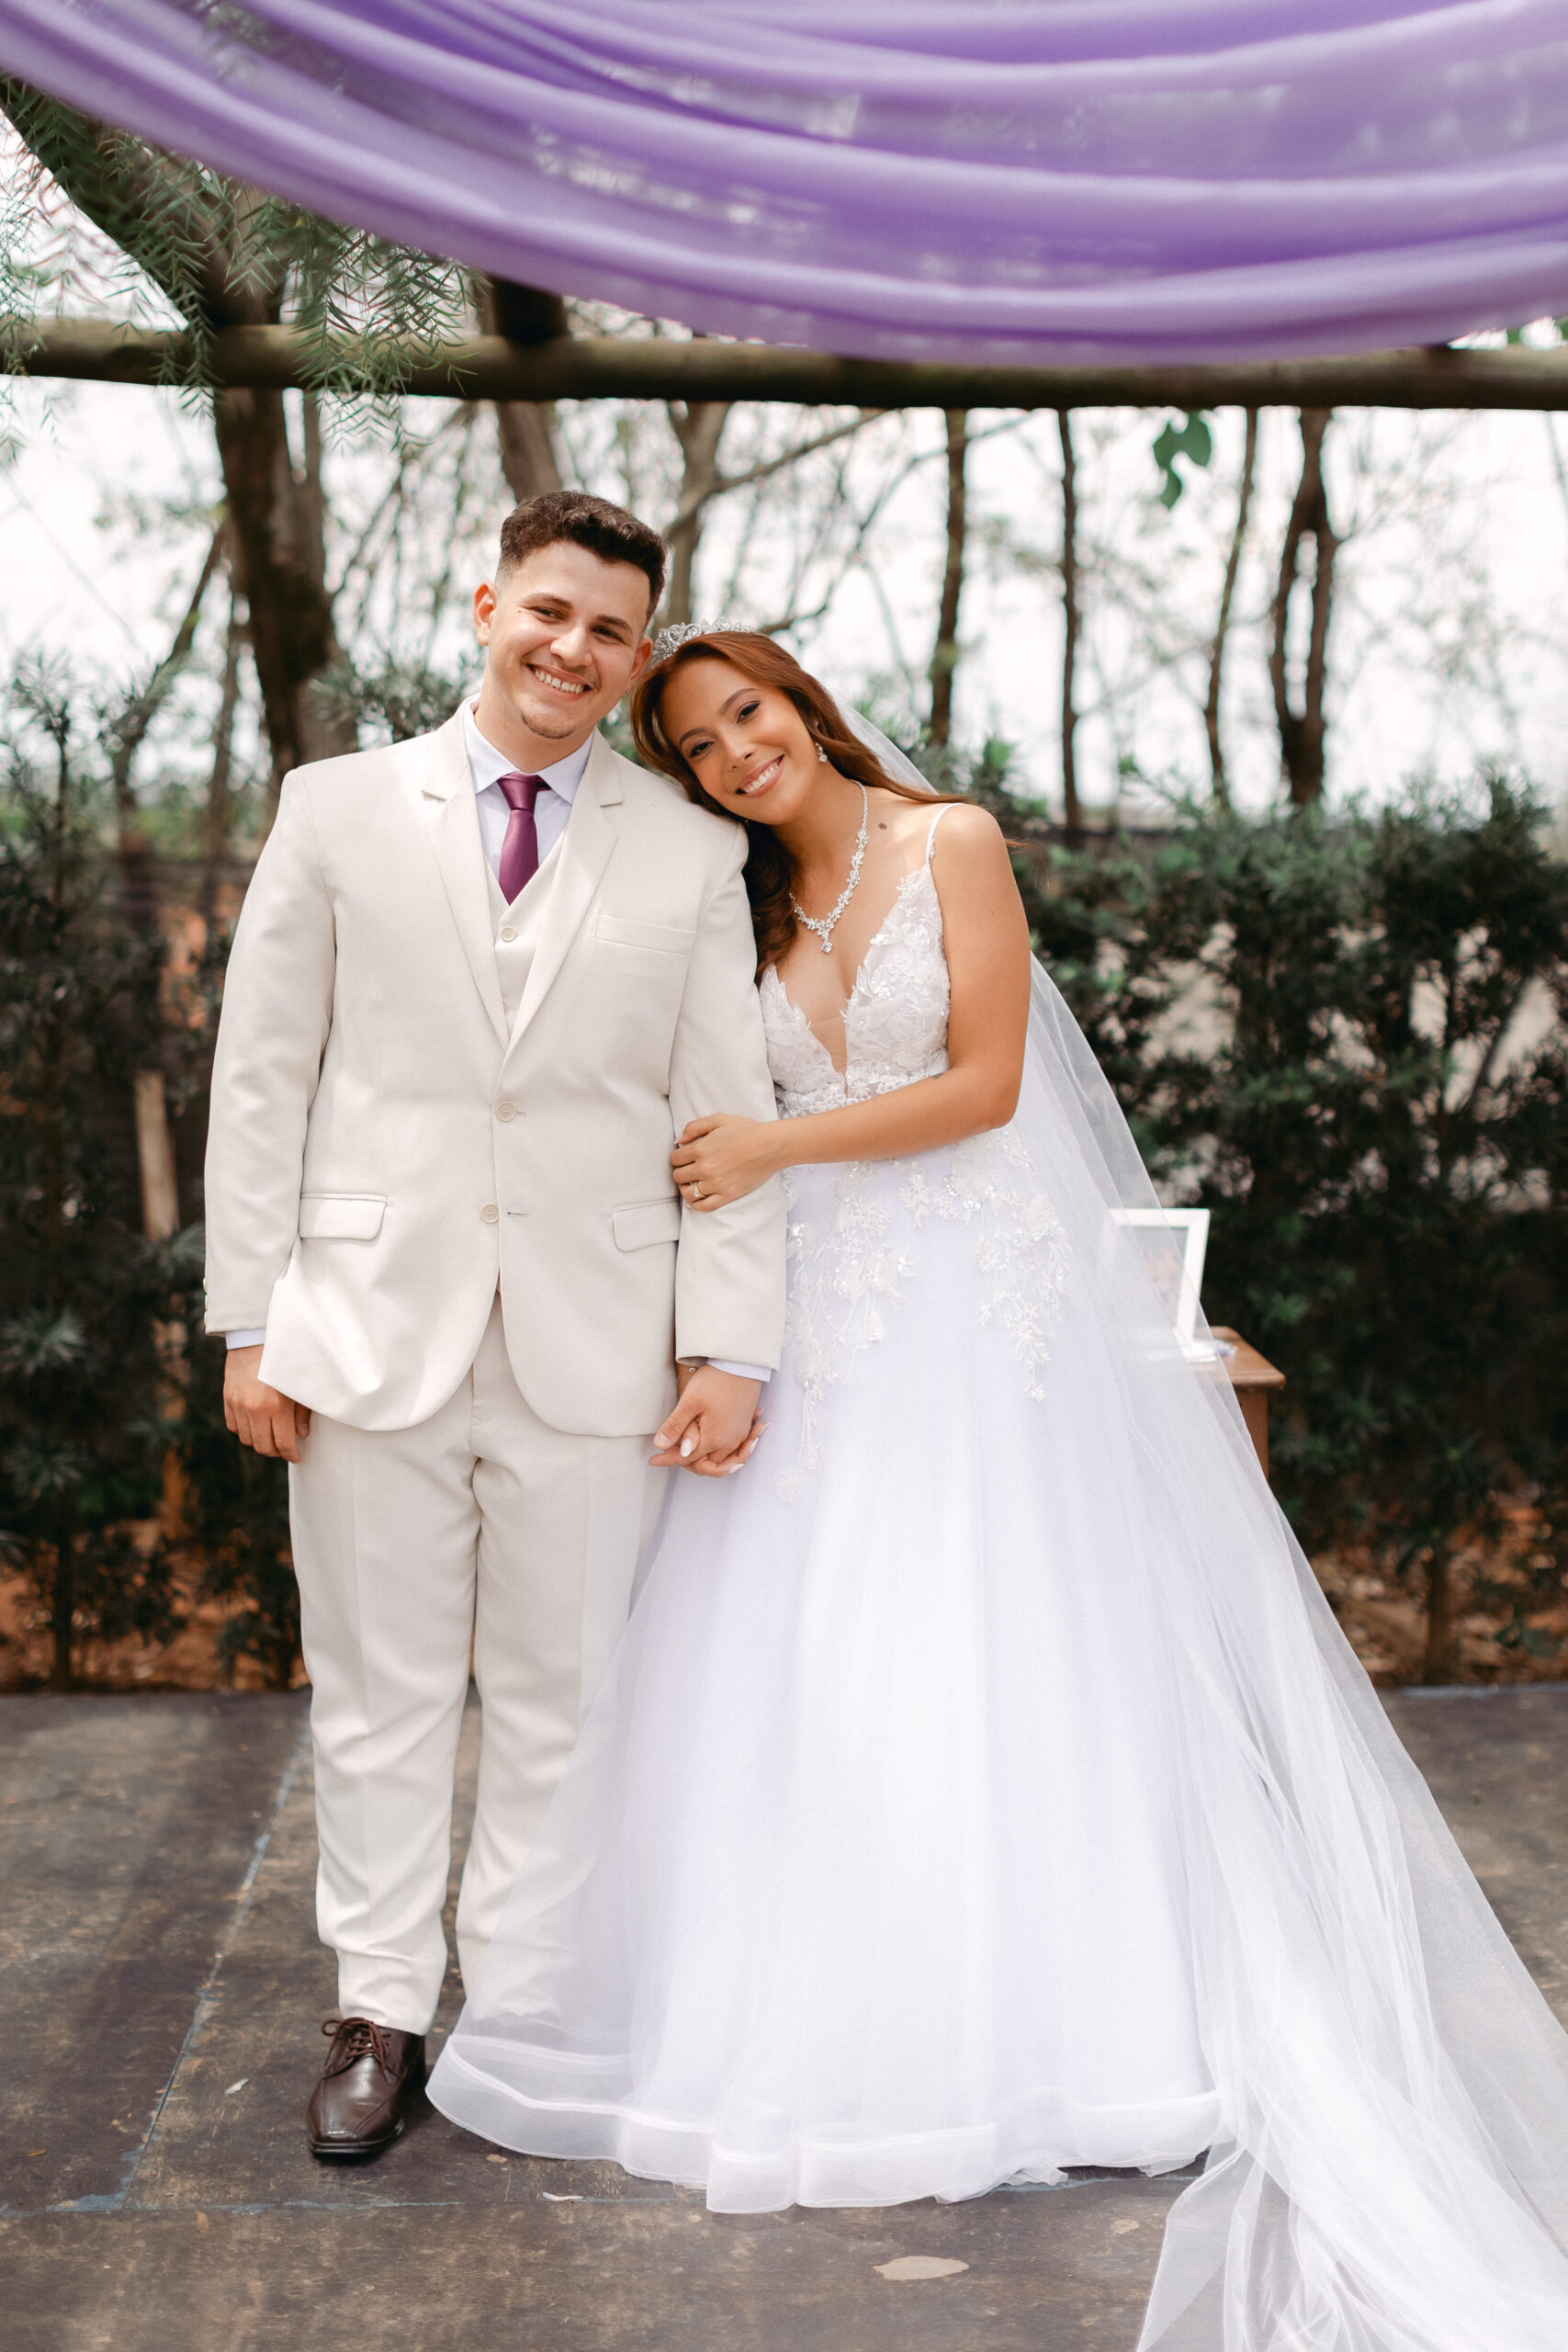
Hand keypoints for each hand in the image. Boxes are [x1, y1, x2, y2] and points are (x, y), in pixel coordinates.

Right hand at [224, 1345, 310, 1462]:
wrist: (256, 1338)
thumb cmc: (284, 1360)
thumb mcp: (298, 1385)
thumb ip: (301, 1413)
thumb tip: (302, 1434)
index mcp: (276, 1406)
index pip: (282, 1443)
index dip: (291, 1454)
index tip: (296, 1456)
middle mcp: (254, 1409)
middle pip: (263, 1446)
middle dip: (276, 1452)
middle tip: (284, 1449)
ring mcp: (238, 1405)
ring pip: (247, 1439)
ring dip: (259, 1442)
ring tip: (271, 1436)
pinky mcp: (228, 1399)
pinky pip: (234, 1426)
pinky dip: (244, 1430)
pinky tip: (255, 1425)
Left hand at [649, 1365, 763, 1475]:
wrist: (742, 1364)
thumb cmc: (717, 1380)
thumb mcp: (690, 1402)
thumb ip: (676, 1426)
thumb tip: (660, 1445)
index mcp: (714, 1439)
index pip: (687, 1459)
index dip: (668, 1459)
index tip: (653, 1460)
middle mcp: (730, 1442)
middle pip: (706, 1465)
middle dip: (688, 1463)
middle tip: (670, 1455)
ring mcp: (740, 1435)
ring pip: (721, 1460)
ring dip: (705, 1461)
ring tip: (689, 1454)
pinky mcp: (745, 1426)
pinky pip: (733, 1449)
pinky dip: (721, 1452)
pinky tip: (711, 1445)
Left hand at [672, 1114, 779, 1210]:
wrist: (771, 1146)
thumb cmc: (747, 1130)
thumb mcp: (719, 1119)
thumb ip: (695, 1126)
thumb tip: (679, 1140)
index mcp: (701, 1148)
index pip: (675, 1159)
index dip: (678, 1157)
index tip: (685, 1157)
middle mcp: (705, 1168)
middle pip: (678, 1176)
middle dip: (682, 1171)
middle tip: (690, 1168)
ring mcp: (716, 1184)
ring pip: (687, 1193)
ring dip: (686, 1187)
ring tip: (693, 1182)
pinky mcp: (727, 1195)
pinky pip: (703, 1206)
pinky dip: (696, 1204)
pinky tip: (697, 1197)